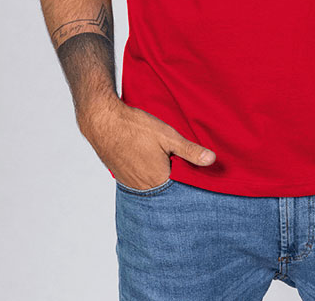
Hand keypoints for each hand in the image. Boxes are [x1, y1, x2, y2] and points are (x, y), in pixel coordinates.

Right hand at [77, 96, 215, 190]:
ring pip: (155, 189)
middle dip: (179, 185)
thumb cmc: (135, 127)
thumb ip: (190, 150)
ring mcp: (132, 185)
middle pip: (169, 193)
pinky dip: (151, 178)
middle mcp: (145, 188)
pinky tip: (153, 164)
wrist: (103, 122)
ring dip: (164, 181)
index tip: (201, 180)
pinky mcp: (124, 179)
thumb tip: (212, 160)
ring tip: (171, 167)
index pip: (182, 191)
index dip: (192, 184)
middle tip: (186, 172)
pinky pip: (143, 185)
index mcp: (159, 180)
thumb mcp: (167, 135)